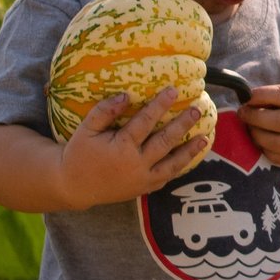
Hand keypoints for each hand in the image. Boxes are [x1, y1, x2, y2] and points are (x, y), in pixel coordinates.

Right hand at [54, 87, 207, 208]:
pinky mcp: (144, 188)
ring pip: (172, 164)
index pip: (145, 122)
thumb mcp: (86, 130)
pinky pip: (167, 177)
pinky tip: (191, 157)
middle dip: (182, 124)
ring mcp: (142, 179)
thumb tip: (126, 95)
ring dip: (190, 150)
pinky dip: (180, 167)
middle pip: (164, 141)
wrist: (74, 187)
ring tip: (205, 137)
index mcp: (121, 147)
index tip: (173, 90)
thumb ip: (104, 111)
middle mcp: (135, 164)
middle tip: (197, 110)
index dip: (160, 105)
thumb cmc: (79, 154)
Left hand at [239, 82, 279, 167]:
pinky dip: (264, 149)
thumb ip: (273, 94)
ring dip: (257, 135)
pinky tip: (260, 140)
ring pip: (277, 143)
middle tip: (242, 113)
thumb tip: (247, 100)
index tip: (246, 97)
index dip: (261, 95)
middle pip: (279, 121)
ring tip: (250, 128)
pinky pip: (277, 157)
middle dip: (255, 117)